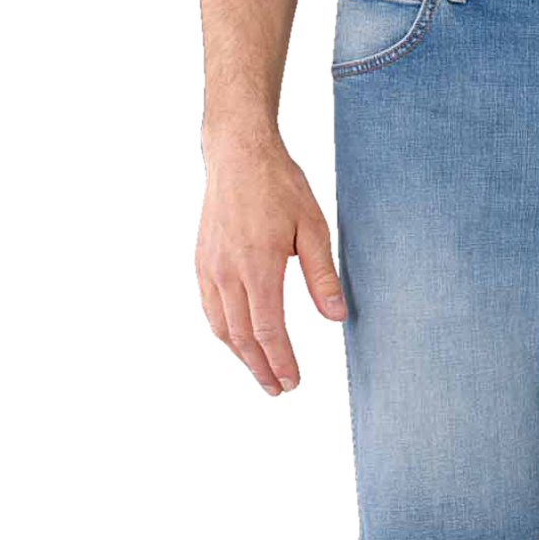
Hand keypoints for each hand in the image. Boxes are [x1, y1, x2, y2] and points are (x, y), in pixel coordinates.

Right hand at [196, 130, 346, 393]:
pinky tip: (236, 337)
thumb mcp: (312, 228)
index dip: (279, 360)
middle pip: (242, 335)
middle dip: (260, 366)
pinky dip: (223, 328)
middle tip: (277, 387)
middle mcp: (227, 272)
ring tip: (259, 369)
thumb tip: (336, 315)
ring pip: (222, 324)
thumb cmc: (279, 186)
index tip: (292, 380)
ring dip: (240, 352)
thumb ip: (322, 275)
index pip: (267, 330)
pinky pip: (210, 305)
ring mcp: (210, 266)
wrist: (237, 153)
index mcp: (257, 267)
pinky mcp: (202, 259)